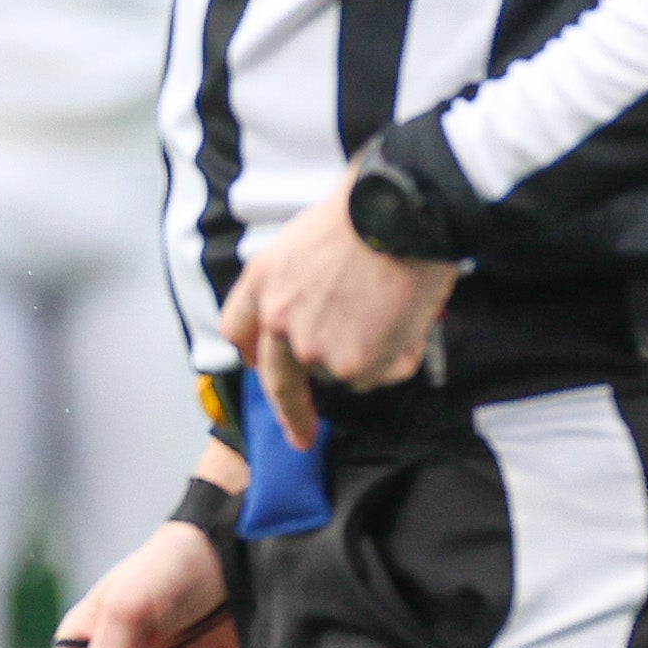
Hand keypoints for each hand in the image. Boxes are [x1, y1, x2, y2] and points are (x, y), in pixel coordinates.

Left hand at [220, 164, 458, 447]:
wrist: (400, 213)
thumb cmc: (362, 212)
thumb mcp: (304, 240)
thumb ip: (295, 285)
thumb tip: (313, 313)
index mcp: (262, 283)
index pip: (239, 334)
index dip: (256, 356)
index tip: (263, 371)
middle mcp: (279, 322)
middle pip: (279, 380)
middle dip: (292, 413)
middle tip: (303, 435)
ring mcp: (315, 348)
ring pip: (341, 372)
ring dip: (366, 354)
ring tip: (392, 308)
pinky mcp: (355, 366)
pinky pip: (378, 374)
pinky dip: (396, 356)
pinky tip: (407, 319)